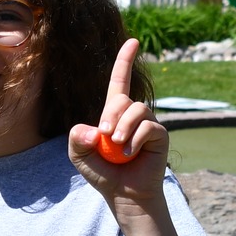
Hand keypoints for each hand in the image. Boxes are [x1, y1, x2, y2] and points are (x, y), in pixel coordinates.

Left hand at [69, 37, 168, 209]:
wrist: (123, 194)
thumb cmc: (102, 173)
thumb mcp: (78, 154)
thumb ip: (76, 137)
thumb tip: (93, 130)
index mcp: (115, 113)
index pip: (120, 81)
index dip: (125, 61)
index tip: (134, 41)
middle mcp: (134, 114)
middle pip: (122, 99)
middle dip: (111, 115)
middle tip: (105, 137)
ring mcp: (149, 123)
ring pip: (137, 109)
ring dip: (123, 128)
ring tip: (117, 147)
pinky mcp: (159, 135)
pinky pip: (148, 126)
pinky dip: (134, 140)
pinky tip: (130, 155)